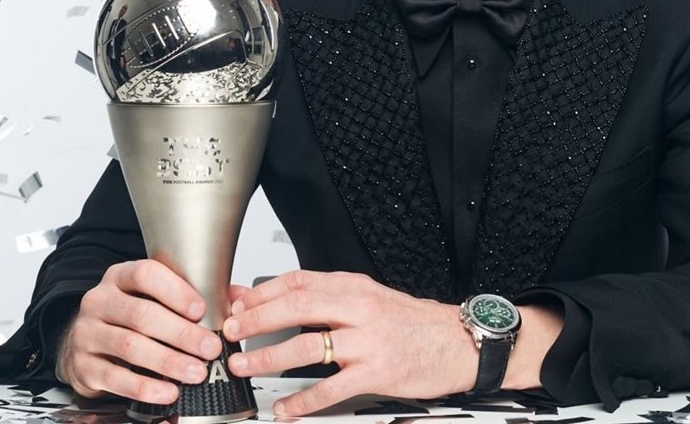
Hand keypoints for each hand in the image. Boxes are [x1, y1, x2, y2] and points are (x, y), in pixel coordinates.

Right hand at [56, 259, 249, 403]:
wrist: (84, 342)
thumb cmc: (127, 316)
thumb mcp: (154, 297)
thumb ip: (195, 294)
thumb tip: (238, 298)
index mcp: (120, 277)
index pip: (146, 275)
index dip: (175, 292)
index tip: (201, 310)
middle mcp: (100, 301)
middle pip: (142, 315)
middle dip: (182, 334)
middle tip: (210, 348)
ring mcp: (88, 333)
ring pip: (130, 346)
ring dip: (168, 362)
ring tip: (195, 372)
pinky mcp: (84, 366)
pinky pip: (115, 378)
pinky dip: (144, 387)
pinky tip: (167, 392)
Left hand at [222, 270, 476, 415]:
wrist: (459, 342)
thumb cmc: (413, 322)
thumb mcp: (370, 297)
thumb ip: (327, 298)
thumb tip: (281, 299)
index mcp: (354, 287)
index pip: (298, 281)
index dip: (261, 293)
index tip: (236, 305)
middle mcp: (359, 308)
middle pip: (297, 307)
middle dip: (257, 320)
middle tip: (231, 333)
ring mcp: (368, 341)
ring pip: (309, 346)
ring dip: (270, 358)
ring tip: (246, 367)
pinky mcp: (377, 372)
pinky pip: (332, 388)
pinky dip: (303, 401)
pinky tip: (286, 408)